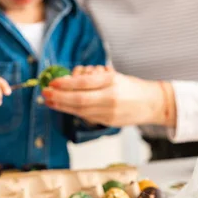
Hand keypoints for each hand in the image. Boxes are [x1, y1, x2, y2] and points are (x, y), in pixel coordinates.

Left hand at [42, 65, 169, 126]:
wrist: (152, 103)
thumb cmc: (131, 87)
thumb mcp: (114, 75)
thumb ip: (93, 77)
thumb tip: (70, 78)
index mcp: (112, 81)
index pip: (83, 83)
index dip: (65, 83)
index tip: (52, 82)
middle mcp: (110, 97)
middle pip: (79, 99)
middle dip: (59, 97)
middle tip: (45, 93)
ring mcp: (109, 112)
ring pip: (80, 110)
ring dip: (62, 106)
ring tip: (50, 101)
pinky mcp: (108, 122)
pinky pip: (86, 116)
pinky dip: (72, 112)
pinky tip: (63, 108)